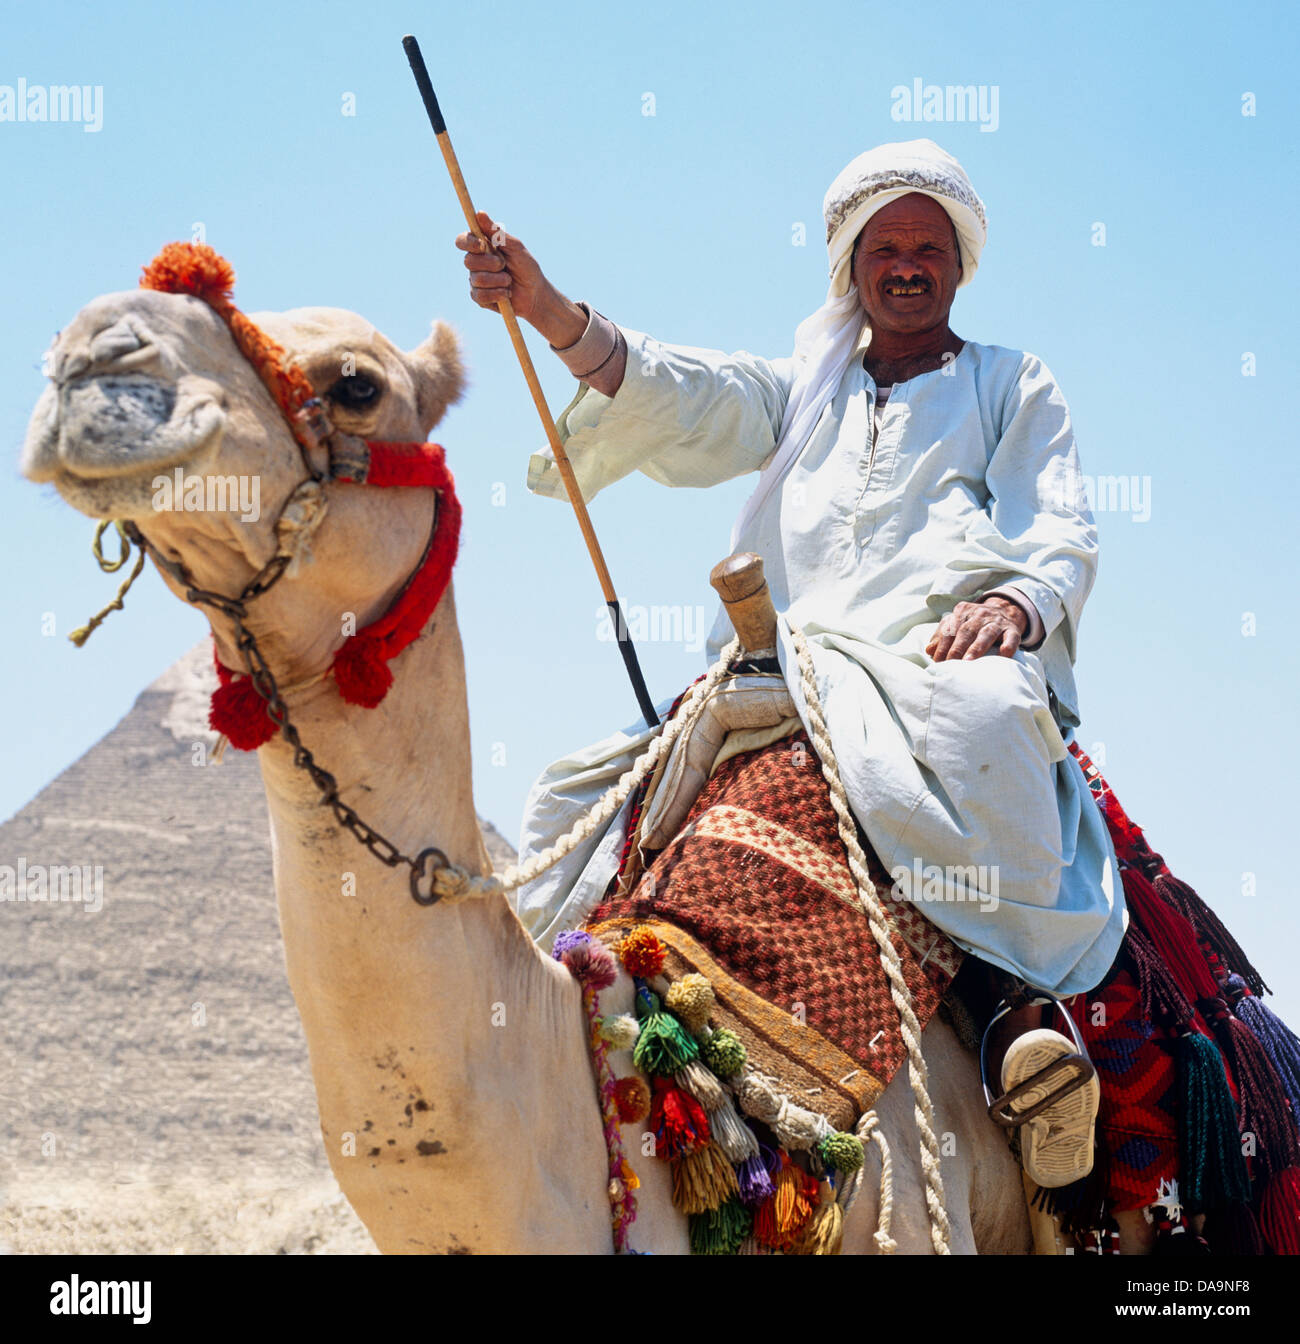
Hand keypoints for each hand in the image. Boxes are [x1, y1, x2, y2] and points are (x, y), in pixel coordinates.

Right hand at [454, 210, 580, 341]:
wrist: (535, 293)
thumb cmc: (526, 267)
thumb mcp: (515, 247)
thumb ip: (497, 233)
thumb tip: (480, 213)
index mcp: (481, 247)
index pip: (462, 240)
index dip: (468, 242)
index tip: (482, 245)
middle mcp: (475, 263)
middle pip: (469, 261)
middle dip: (490, 264)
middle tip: (504, 265)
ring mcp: (476, 281)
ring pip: (476, 279)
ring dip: (497, 280)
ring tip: (509, 281)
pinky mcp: (480, 298)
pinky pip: (480, 296)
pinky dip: (496, 294)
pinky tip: (506, 293)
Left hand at [925, 597, 1026, 661]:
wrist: (1004, 610)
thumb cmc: (974, 622)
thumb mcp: (957, 623)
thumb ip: (942, 635)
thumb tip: (929, 650)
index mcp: (962, 611)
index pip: (950, 629)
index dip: (943, 646)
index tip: (938, 661)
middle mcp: (979, 614)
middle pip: (965, 631)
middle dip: (956, 648)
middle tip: (950, 663)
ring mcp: (996, 621)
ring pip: (986, 633)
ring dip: (976, 647)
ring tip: (968, 661)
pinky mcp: (1012, 629)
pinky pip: (1011, 637)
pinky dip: (1008, 645)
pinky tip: (1005, 653)